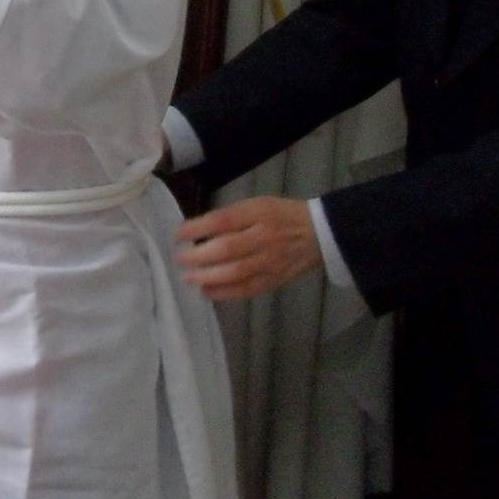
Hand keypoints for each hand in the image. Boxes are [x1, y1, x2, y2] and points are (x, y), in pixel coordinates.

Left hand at [174, 196, 323, 301]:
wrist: (320, 233)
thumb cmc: (280, 215)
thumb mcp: (257, 205)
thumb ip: (231, 217)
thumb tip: (197, 233)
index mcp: (259, 213)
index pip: (223, 221)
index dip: (197, 228)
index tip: (178, 235)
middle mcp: (265, 237)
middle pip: (227, 248)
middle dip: (198, 256)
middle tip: (179, 259)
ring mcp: (271, 261)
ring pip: (236, 272)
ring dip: (207, 277)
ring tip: (188, 277)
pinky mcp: (274, 280)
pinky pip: (247, 290)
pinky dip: (224, 293)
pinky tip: (207, 291)